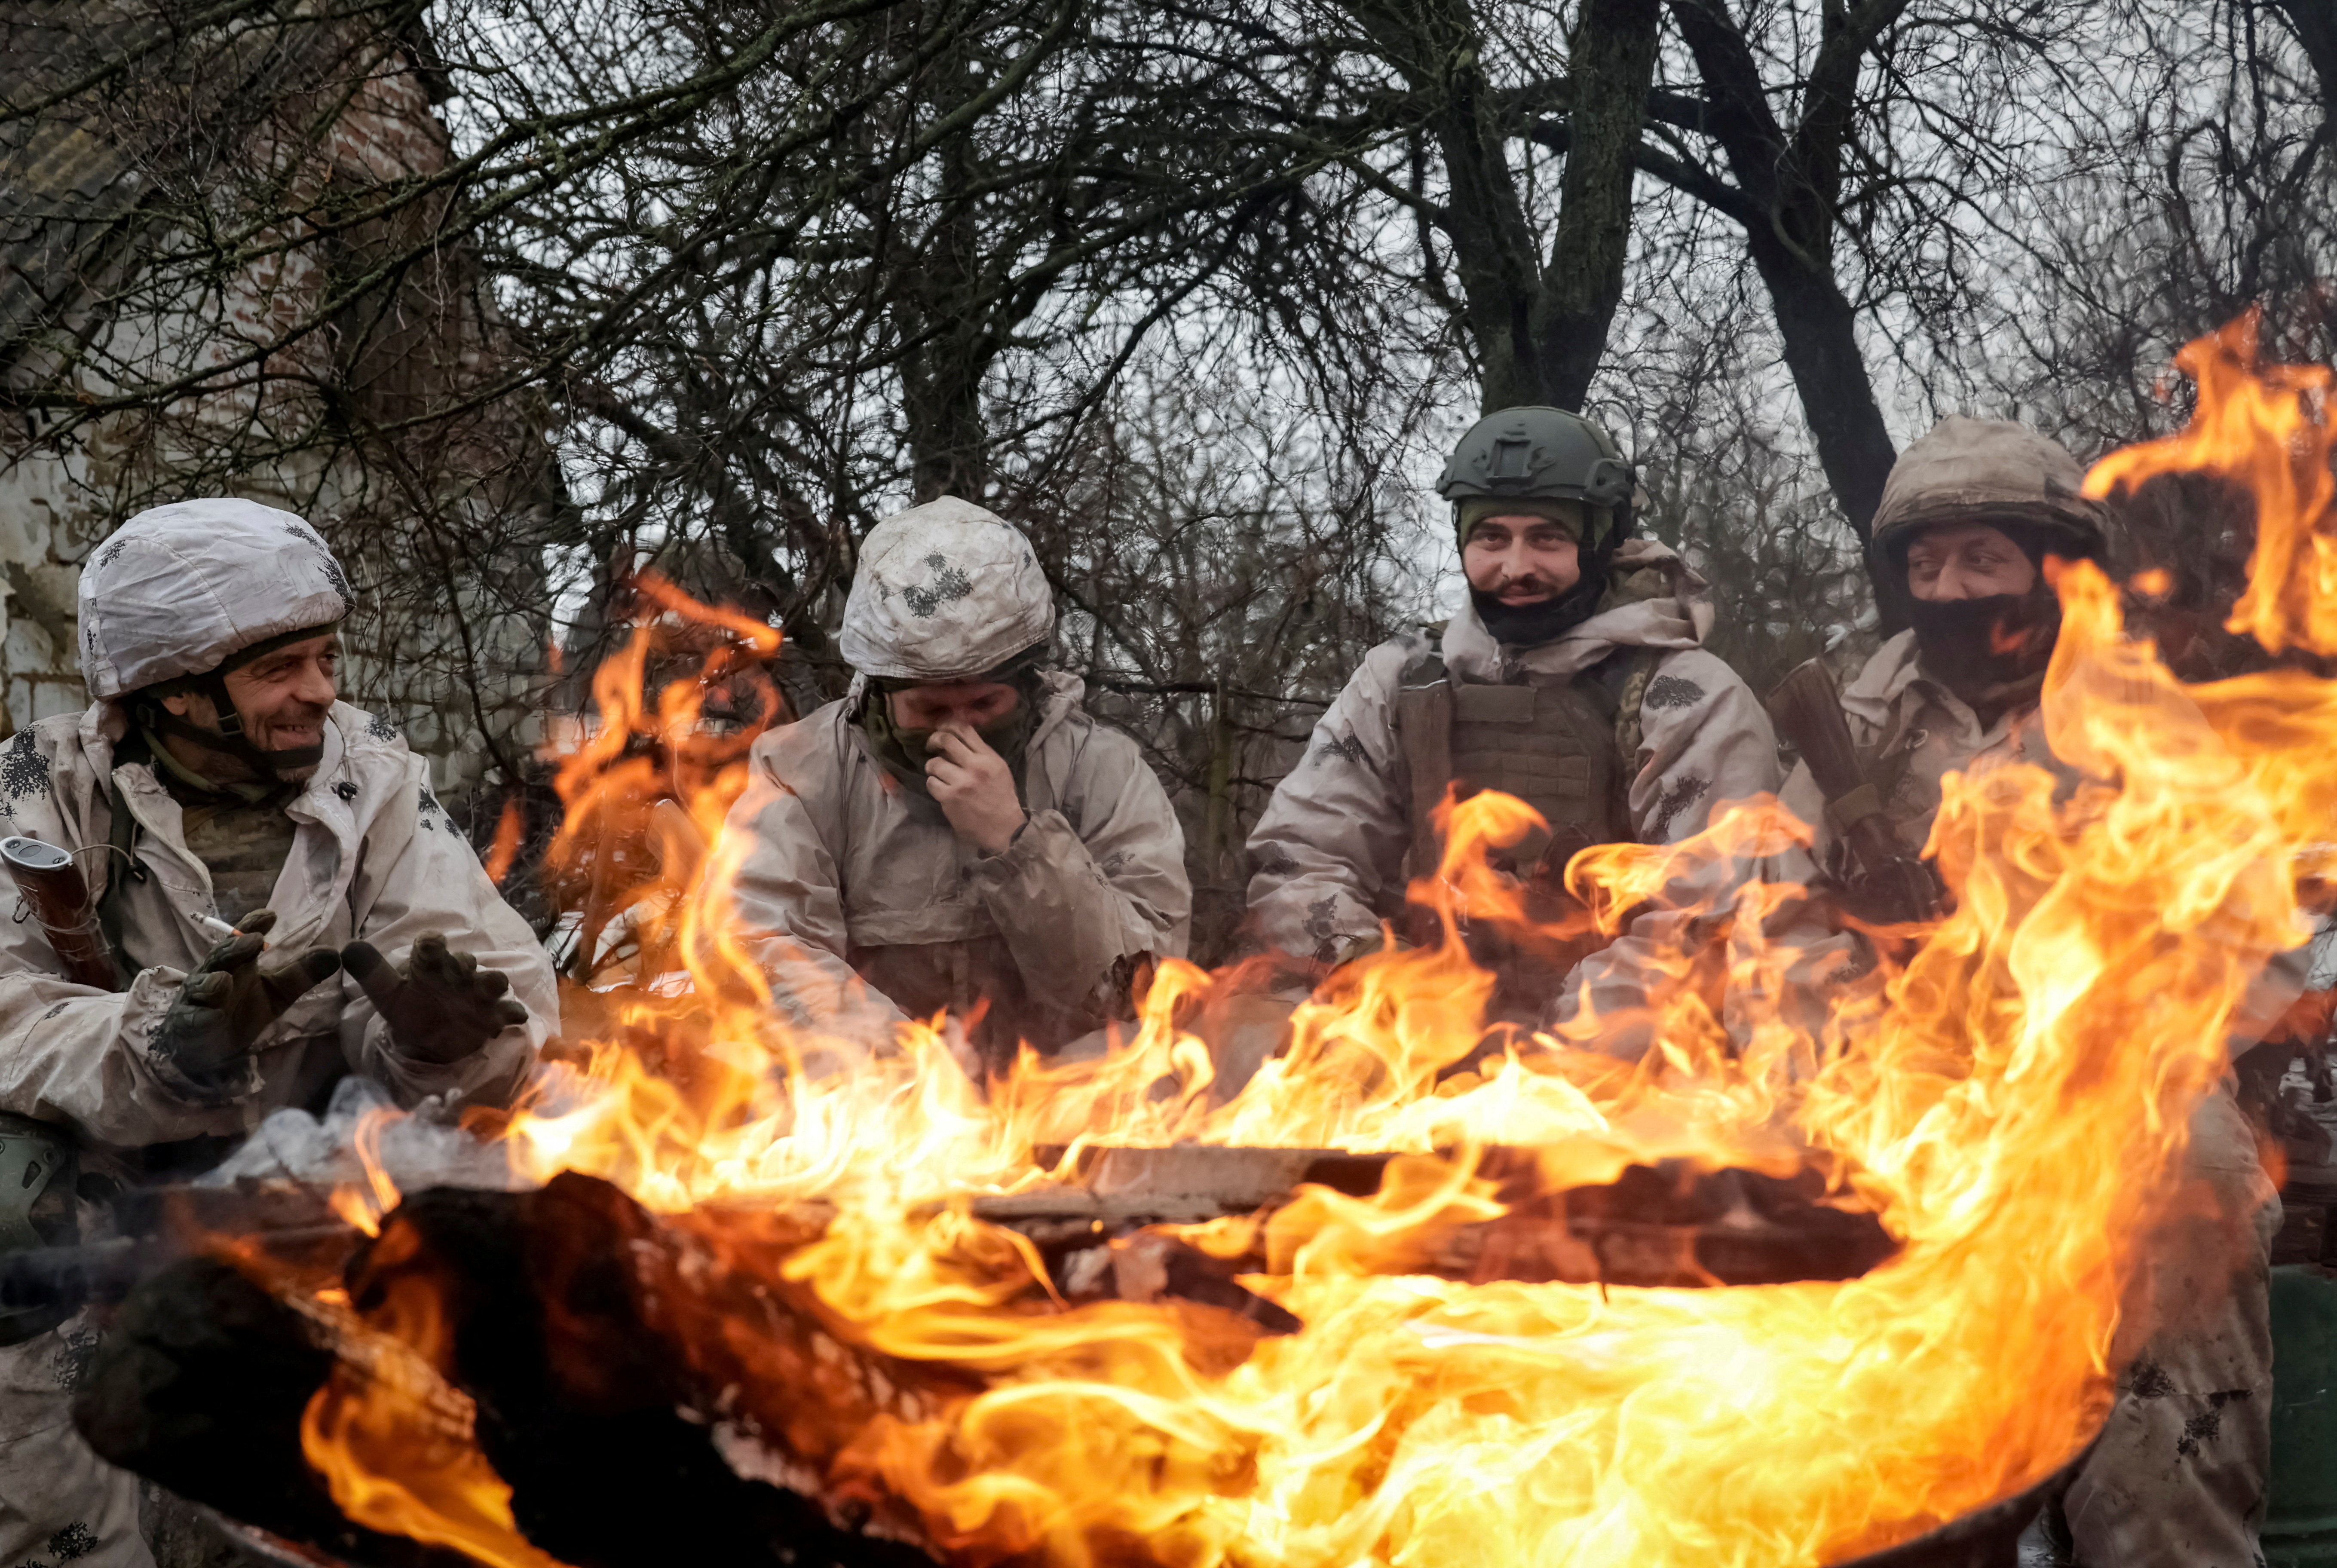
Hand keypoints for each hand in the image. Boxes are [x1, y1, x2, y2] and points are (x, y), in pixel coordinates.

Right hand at [154, 909, 341, 1083]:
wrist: (211, 1046)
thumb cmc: (242, 1010)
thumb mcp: (277, 993)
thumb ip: (301, 974)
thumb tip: (335, 953)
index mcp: (236, 962)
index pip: (242, 937)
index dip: (253, 924)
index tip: (270, 915)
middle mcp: (213, 974)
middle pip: (221, 956)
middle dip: (235, 948)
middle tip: (254, 940)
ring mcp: (197, 999)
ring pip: (201, 985)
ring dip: (212, 982)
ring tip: (224, 980)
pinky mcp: (189, 1024)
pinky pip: (194, 1019)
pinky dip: (202, 1017)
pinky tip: (213, 1017)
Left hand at [342, 932, 528, 1064]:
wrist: (433, 1040)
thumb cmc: (412, 1009)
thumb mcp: (388, 995)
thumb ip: (372, 973)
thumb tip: (348, 948)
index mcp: (431, 966)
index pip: (432, 946)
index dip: (432, 943)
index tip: (430, 943)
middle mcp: (458, 975)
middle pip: (466, 961)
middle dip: (464, 963)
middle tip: (459, 967)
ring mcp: (479, 995)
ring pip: (494, 981)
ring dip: (493, 982)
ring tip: (491, 987)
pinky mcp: (494, 1016)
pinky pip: (510, 1011)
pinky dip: (513, 1013)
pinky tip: (511, 1017)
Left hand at [924, 723, 1025, 853]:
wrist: (1004, 828)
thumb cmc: (1001, 798)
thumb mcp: (998, 769)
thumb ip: (980, 754)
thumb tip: (955, 740)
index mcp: (989, 757)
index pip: (965, 729)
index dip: (947, 724)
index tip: (940, 728)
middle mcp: (975, 766)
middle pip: (945, 740)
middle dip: (933, 740)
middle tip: (931, 746)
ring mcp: (961, 782)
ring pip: (934, 763)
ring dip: (933, 769)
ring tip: (939, 775)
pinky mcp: (950, 798)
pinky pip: (931, 783)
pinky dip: (934, 786)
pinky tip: (942, 790)